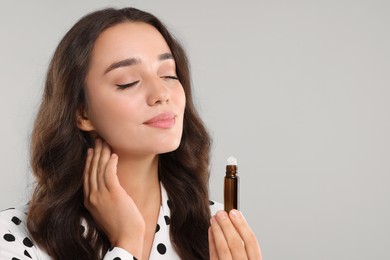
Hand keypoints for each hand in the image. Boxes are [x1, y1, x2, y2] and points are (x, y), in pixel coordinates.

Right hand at [83, 139, 144, 257]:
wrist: (126, 238)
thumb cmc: (120, 226)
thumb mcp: (106, 211)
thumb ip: (103, 199)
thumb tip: (110, 188)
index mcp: (88, 201)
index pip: (86, 176)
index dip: (88, 162)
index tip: (91, 151)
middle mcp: (92, 196)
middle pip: (91, 170)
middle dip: (95, 153)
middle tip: (98, 140)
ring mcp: (101, 195)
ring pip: (99, 169)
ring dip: (103, 154)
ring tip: (106, 143)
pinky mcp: (113, 194)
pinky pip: (109, 173)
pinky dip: (110, 162)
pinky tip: (113, 155)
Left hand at [209, 210, 261, 259]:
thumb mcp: (249, 259)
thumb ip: (246, 248)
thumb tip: (238, 223)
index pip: (251, 242)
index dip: (242, 225)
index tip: (235, 213)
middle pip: (237, 244)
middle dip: (228, 225)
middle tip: (222, 213)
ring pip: (224, 249)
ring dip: (218, 231)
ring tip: (214, 219)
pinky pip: (214, 256)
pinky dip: (212, 241)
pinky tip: (211, 231)